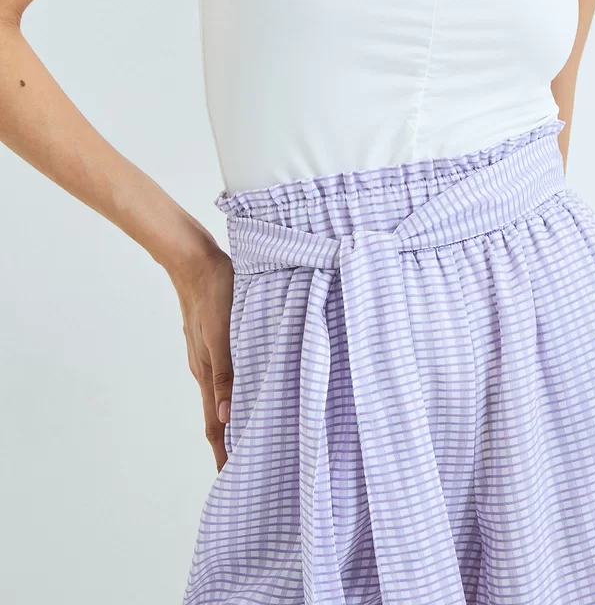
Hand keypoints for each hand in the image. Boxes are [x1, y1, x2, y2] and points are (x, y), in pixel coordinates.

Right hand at [170, 245, 234, 472]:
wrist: (195, 262)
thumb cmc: (215, 293)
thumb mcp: (223, 333)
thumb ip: (226, 373)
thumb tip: (228, 416)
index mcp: (208, 374)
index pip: (216, 426)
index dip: (224, 454)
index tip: (233, 482)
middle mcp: (207, 371)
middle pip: (218, 419)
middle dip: (229, 446)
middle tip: (246, 472)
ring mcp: (208, 357)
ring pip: (222, 399)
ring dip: (233, 422)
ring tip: (249, 440)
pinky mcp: (214, 344)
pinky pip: (225, 379)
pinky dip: (234, 396)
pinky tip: (244, 395)